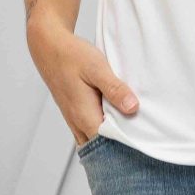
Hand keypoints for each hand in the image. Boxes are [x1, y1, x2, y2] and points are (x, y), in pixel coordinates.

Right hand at [28, 18, 138, 146]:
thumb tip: (133, 108)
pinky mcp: (75, 114)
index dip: (127, 146)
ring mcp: (75, 120)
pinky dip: (103, 131)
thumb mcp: (97, 68)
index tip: (145, 141)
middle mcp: (78, 123)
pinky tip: (117, 121)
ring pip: (95, 140)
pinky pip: (90, 131)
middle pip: (102, 147)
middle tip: (143, 139)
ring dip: (111, 139)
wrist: (49, 47)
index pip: (108, 145)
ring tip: (133, 132)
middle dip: (121, 147)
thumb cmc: (71, 56)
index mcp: (85, 117)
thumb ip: (114, 89)